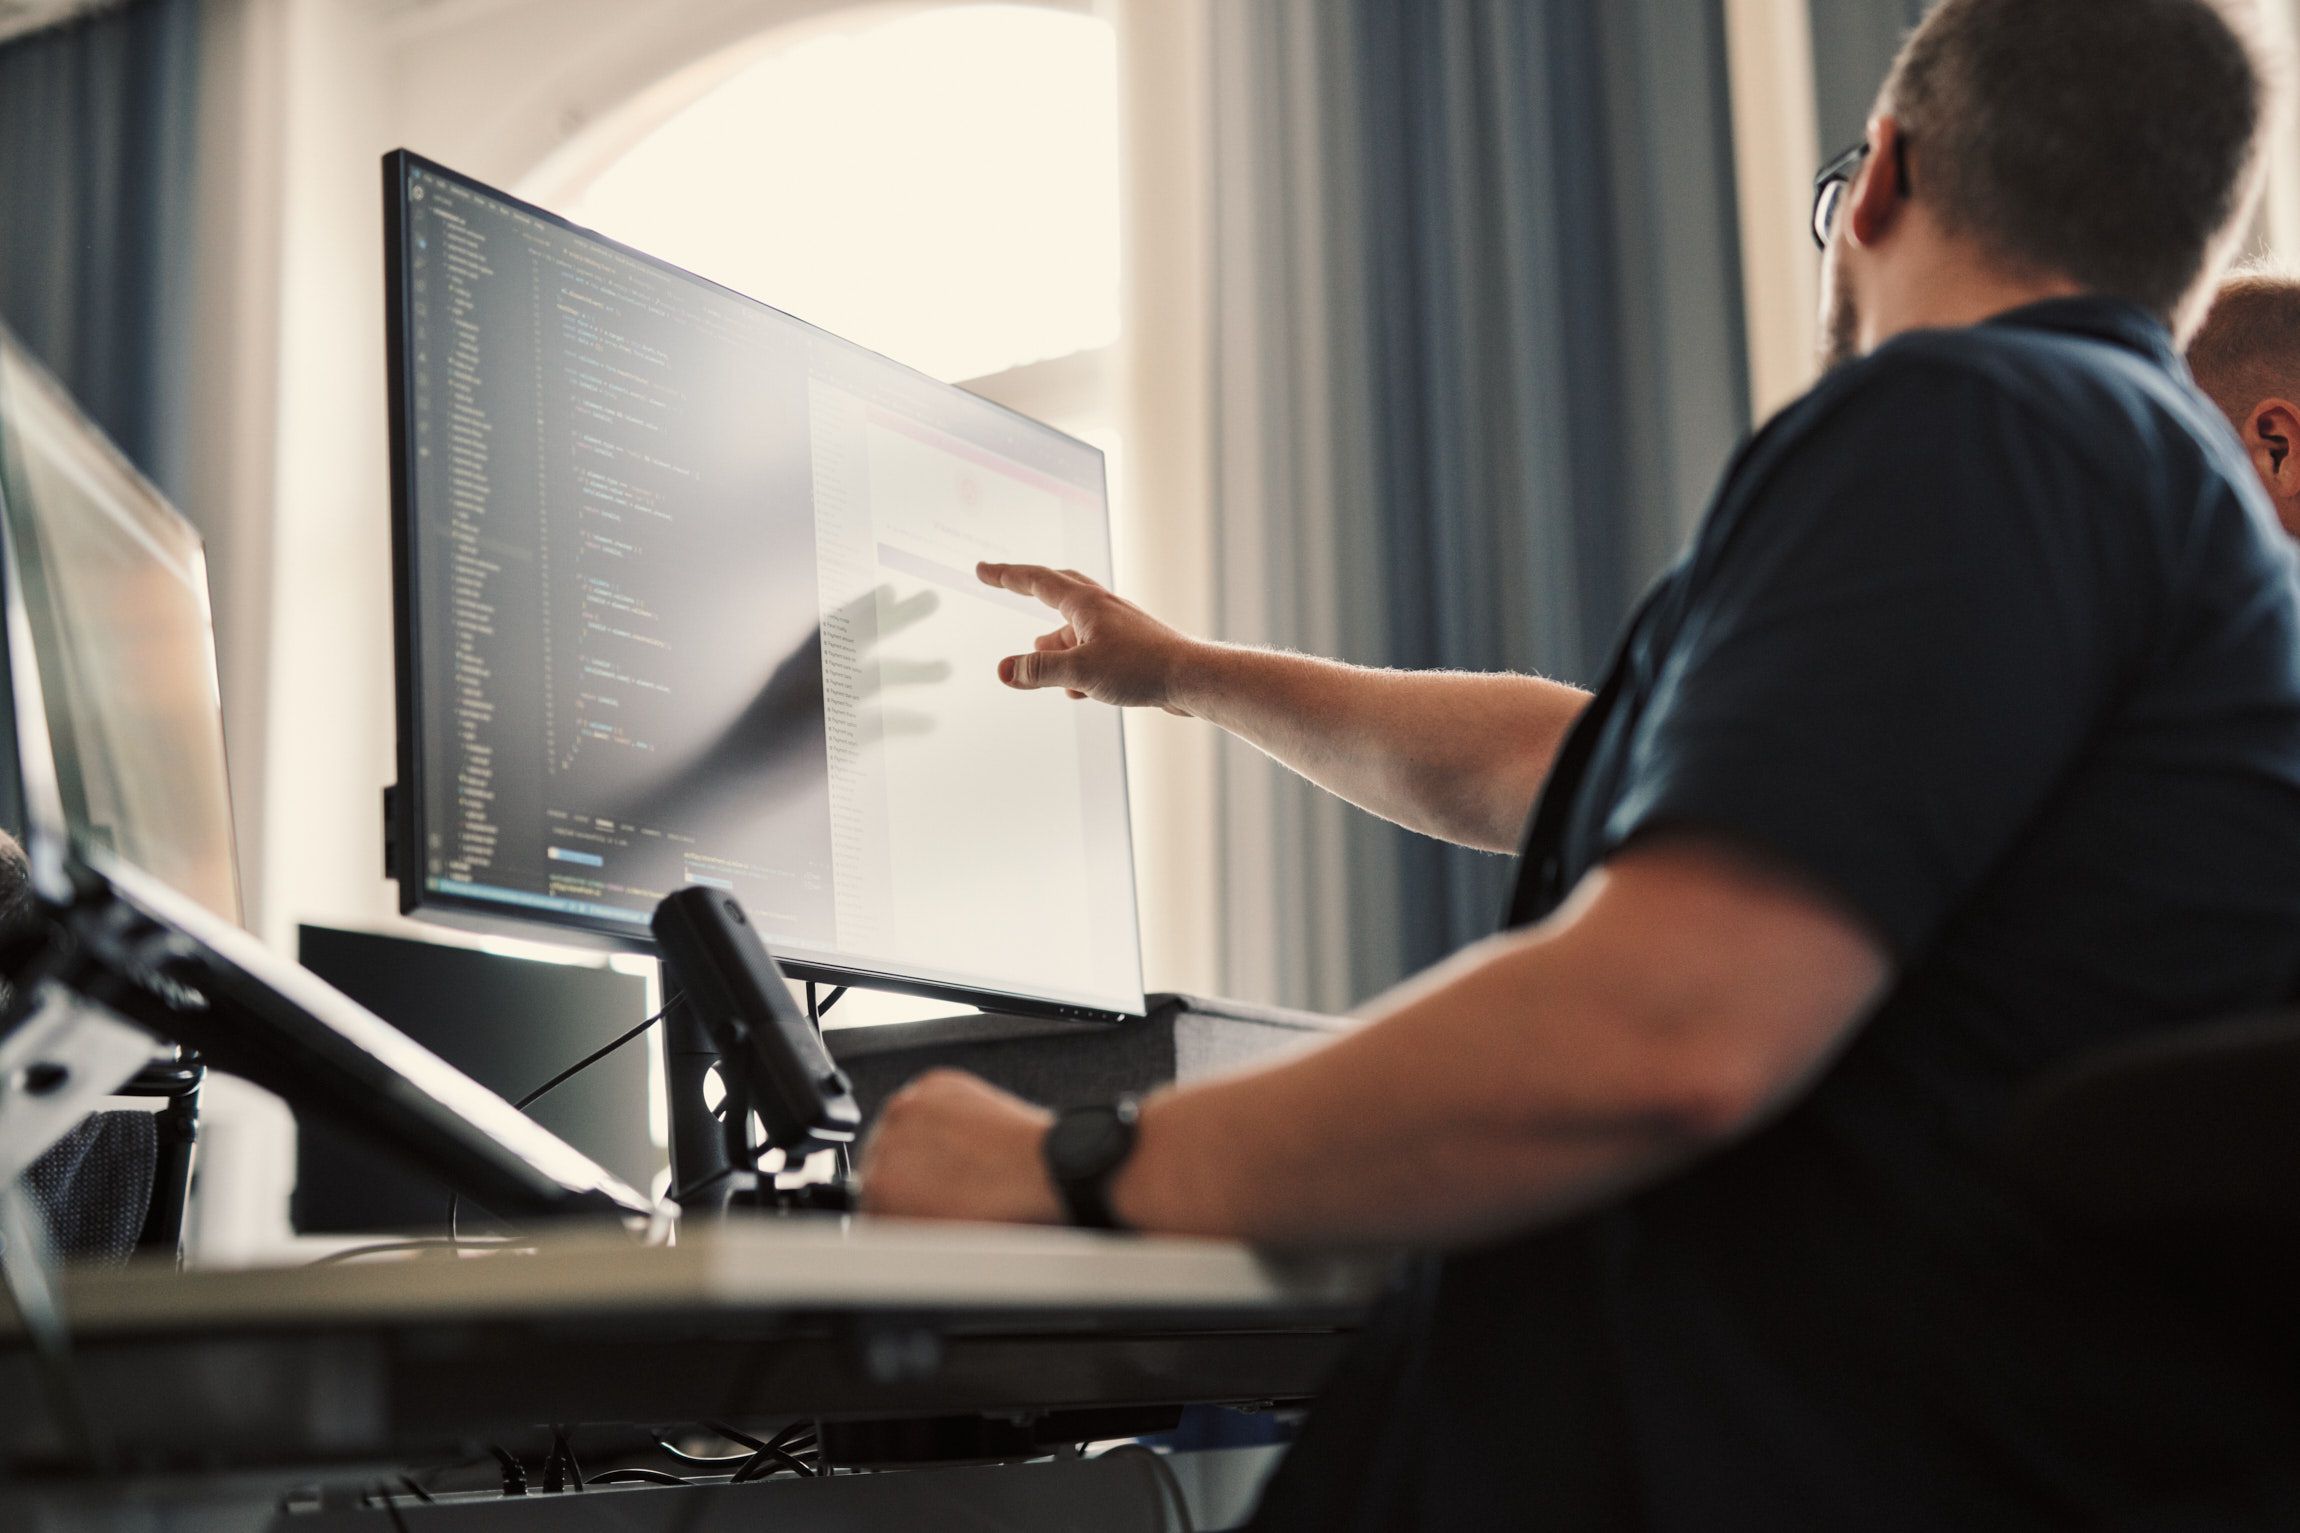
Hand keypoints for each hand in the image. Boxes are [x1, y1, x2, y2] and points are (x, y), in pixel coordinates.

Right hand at [858, 1069, 1062, 1223]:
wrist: (1048, 1171)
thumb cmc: (1004, 1210)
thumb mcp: (936, 1239)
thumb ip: (900, 1228)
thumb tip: (889, 1225)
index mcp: (881, 1187)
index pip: (866, 1202)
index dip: (892, 1212)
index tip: (910, 1212)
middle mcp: (887, 1141)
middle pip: (878, 1163)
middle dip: (905, 1178)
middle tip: (940, 1191)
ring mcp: (911, 1107)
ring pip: (899, 1131)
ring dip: (918, 1146)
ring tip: (956, 1163)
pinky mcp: (936, 1083)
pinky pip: (924, 1102)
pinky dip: (939, 1116)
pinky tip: (963, 1137)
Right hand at [976, 562, 1204, 713]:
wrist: (1192, 679)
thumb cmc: (1141, 668)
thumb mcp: (1080, 672)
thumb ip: (1040, 670)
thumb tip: (1003, 670)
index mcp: (1086, 604)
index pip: (1037, 581)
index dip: (1006, 575)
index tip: (983, 569)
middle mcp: (1102, 608)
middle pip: (1058, 589)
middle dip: (1030, 589)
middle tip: (1007, 583)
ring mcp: (1119, 627)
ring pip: (1077, 627)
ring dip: (1056, 641)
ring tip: (1039, 655)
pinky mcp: (1132, 649)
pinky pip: (1095, 651)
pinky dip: (1079, 665)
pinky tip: (1078, 692)